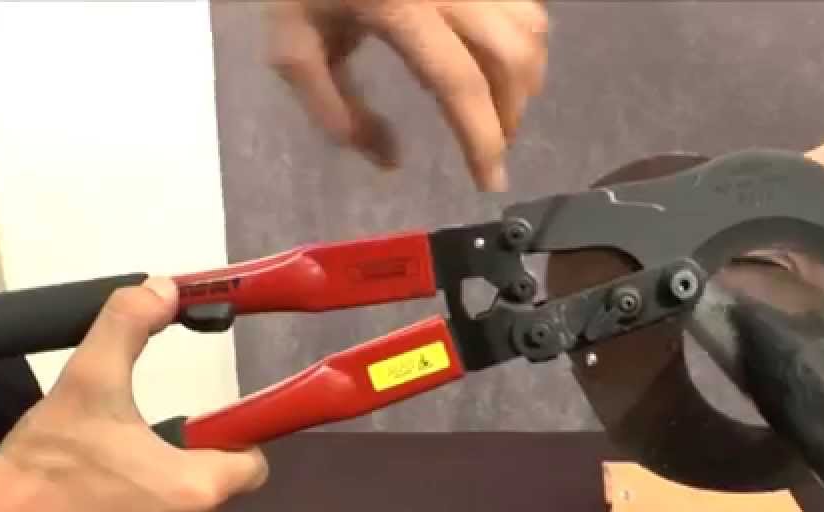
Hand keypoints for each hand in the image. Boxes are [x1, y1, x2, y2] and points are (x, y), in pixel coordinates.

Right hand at [0, 278, 267, 511]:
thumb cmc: (51, 463)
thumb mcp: (89, 380)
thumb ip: (128, 326)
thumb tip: (162, 288)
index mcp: (201, 490)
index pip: (253, 463)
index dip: (234, 438)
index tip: (201, 422)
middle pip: (214, 488)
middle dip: (185, 462)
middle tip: (137, 438)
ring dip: (155, 494)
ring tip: (105, 471)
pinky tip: (88, 505)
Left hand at [268, 0, 548, 190]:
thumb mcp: (293, 49)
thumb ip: (334, 109)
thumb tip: (390, 160)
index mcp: (398, 7)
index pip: (460, 84)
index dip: (482, 140)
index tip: (490, 182)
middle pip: (511, 57)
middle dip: (510, 114)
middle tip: (492, 144)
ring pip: (530, 26)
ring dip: (523, 77)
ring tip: (497, 105)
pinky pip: (523, 4)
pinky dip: (522, 39)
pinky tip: (495, 60)